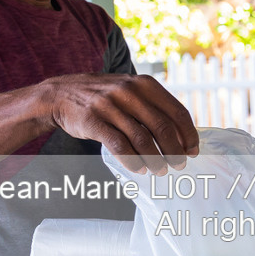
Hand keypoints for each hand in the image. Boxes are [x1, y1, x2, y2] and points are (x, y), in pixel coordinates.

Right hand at [42, 74, 199, 174]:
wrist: (61, 94)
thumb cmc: (105, 97)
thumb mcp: (131, 91)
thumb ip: (153, 107)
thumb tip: (182, 135)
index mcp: (145, 84)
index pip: (177, 111)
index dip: (188, 134)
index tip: (193, 151)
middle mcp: (130, 92)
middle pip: (162, 127)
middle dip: (174, 151)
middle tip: (179, 165)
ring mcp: (110, 106)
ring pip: (142, 139)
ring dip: (155, 159)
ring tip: (160, 171)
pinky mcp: (93, 121)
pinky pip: (119, 145)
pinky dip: (132, 160)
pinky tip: (139, 169)